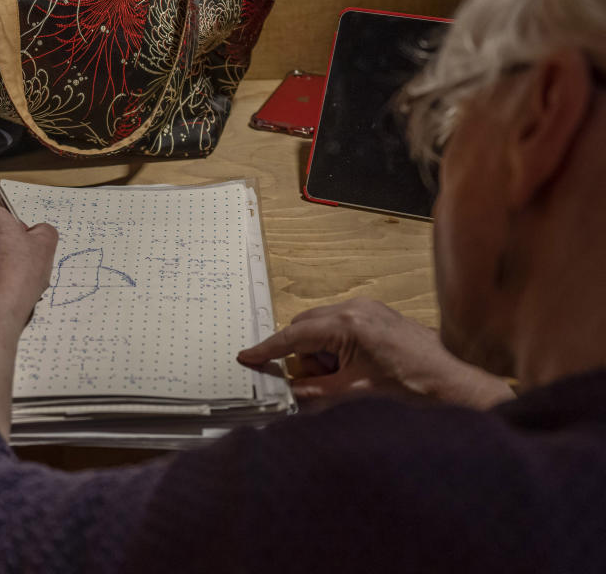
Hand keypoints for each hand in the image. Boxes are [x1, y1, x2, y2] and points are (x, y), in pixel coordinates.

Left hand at [0, 204, 57, 331]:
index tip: (29, 240)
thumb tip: (40, 232)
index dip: (18, 225)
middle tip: (27, 259)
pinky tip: (7, 289)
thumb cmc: (19, 271)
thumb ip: (45, 231)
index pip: (2, 211)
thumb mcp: (46, 244)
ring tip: (19, 278)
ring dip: (1, 262)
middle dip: (9, 244)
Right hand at [237, 298, 514, 408]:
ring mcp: (367, 309)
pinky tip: (351, 372)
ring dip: (320, 355)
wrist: (456, 383)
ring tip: (340, 381)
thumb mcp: (354, 394)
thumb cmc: (413, 386)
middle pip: (305, 328)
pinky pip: (341, 328)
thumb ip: (314, 390)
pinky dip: (336, 349)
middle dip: (301, 357)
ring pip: (322, 328)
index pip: (294, 336)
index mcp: (347, 324)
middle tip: (309, 383)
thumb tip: (290, 390)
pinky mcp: (377, 316)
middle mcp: (355, 308)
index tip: (247, 357)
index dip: (268, 349)